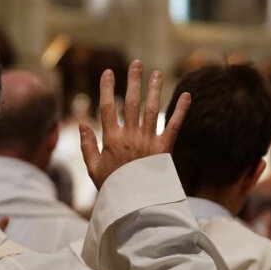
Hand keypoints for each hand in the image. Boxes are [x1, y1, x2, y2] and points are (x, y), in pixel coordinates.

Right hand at [80, 60, 188, 188]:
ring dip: (155, 90)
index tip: (108, 72)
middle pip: (131, 103)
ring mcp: (148, 141)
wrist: (135, 205)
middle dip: (133, 81)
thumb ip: (88, 145)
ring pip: (152, 110)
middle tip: (137, 63)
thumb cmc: (113, 187)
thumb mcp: (93, 168)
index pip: (107, 108)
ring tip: (157, 73)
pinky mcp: (165, 149)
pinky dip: (181, 110)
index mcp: (112, 139)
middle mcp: (130, 136)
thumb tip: (83, 123)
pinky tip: (187, 95)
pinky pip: (174, 126)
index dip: (106, 88)